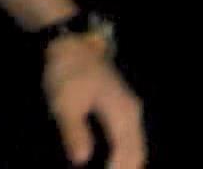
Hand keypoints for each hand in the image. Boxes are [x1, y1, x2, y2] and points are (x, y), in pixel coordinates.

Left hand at [44, 34, 144, 168]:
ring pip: (137, 149)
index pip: (126, 154)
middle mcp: (132, 114)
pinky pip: (131, 142)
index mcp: (122, 114)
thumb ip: (74, 132)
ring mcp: (130, 111)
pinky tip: (113, 164)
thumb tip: (82, 160)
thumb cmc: (69, 73)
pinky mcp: (124, 111)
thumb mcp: (65, 103)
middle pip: (137, 154)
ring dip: (127, 165)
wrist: (73, 46)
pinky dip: (125, 157)